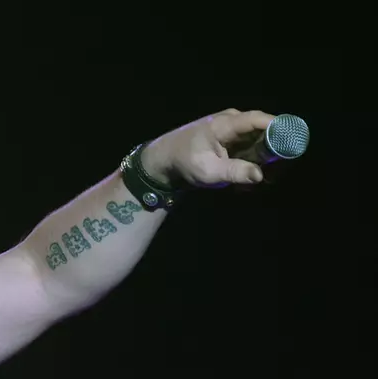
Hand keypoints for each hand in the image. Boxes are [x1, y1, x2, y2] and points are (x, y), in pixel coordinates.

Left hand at [140, 108, 275, 187]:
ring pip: (260, 141)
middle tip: (278, 171)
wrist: (164, 161)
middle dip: (275, 150)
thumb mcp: (207, 171)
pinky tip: (250, 179)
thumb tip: (259, 175)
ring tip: (263, 179)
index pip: (259, 120)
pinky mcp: (233, 141)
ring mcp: (234, 131)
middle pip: (265, 130)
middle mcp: (233, 122)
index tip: (294, 141)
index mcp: (226, 124)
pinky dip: (255, 162)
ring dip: (265, 160)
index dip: (279, 127)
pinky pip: (252, 148)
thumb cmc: (183, 162)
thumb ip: (234, 172)